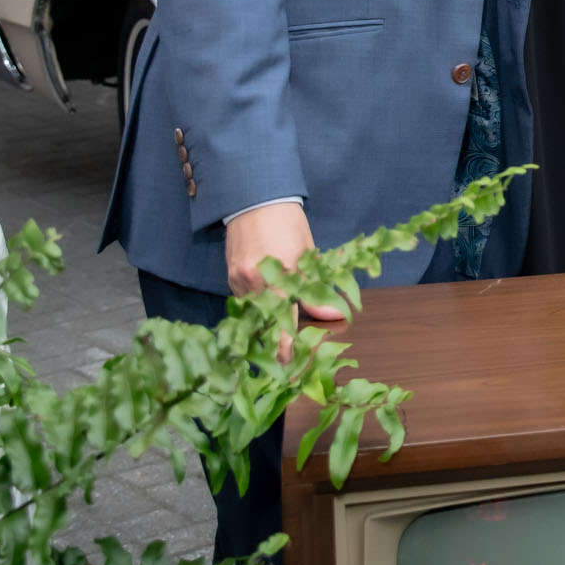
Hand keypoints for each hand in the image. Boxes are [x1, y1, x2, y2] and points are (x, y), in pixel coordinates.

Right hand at [224, 202, 345, 360]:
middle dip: (275, 339)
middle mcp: (255, 280)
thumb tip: (333, 315)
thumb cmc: (289, 225)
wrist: (256, 200)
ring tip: (278, 328)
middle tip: (285, 357)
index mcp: (280, 274)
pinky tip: (267, 302)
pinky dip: (258, 305)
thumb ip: (316, 290)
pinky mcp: (231, 277)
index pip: (283, 319)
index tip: (288, 363)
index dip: (285, 344)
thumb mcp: (309, 255)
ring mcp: (240, 280)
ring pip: (255, 312)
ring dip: (267, 320)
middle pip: (266, 321)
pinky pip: (246, 300)